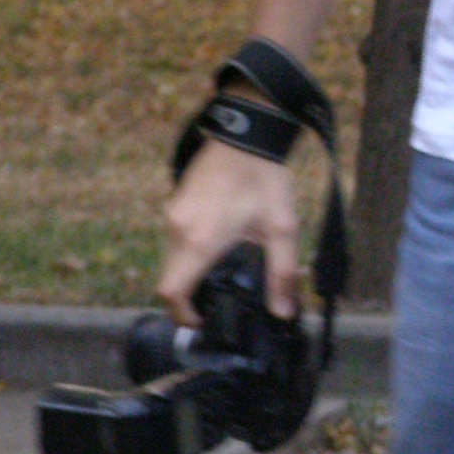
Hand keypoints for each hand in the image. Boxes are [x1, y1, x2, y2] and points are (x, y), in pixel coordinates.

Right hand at [158, 138, 301, 324]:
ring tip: (223, 271)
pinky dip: (191, 248)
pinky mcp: (178, 201)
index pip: (172, 291)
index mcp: (200, 241)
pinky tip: (220, 242)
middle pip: (171, 278)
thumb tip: (282, 313)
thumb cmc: (264, 178)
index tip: (201, 322)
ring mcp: (174, 213)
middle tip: (219, 302)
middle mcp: (179, 229)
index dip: (181, 314)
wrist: (247, 131)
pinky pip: (177, 236)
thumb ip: (282, 273)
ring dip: (191, 270)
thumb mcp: (282, 228)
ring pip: (173, 256)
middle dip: (189, 295)